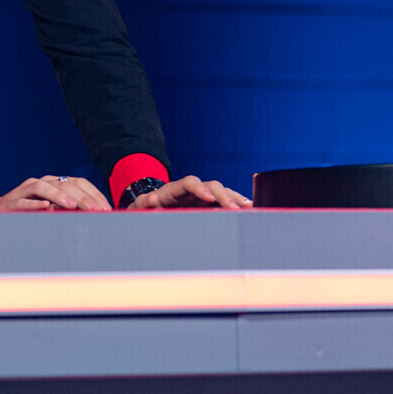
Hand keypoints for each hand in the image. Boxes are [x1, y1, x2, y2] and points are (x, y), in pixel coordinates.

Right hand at [0, 175, 109, 212]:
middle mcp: (41, 182)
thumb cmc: (29, 214)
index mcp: (54, 183)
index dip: (93, 194)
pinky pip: (24, 200)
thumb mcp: (53, 211)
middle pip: (65, 184)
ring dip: (59, 195)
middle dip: (82, 197)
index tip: (106, 208)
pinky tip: (45, 207)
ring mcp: (25, 190)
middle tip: (96, 210)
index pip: (78, 182)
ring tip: (72, 206)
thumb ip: (70, 211)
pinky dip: (34, 203)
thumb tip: (98, 218)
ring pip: (44, 187)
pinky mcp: (11, 201)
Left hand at [124, 175, 251, 209]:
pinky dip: (237, 205)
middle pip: (212, 186)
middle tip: (235, 210)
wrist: (152, 209)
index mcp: (174, 189)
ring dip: (236, 200)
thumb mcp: (141, 207)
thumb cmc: (147, 209)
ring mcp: (203, 196)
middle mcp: (192, 190)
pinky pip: (226, 202)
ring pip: (223, 193)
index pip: (189, 183)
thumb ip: (144, 204)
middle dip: (224, 197)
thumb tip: (150, 200)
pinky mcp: (210, 205)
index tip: (209, 198)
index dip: (200, 188)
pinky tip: (251, 211)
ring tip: (249, 208)